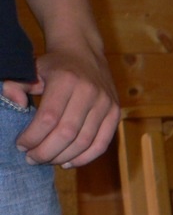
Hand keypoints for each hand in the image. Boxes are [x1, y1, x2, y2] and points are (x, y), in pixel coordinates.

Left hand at [9, 46, 117, 165]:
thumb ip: (16, 85)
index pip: (48, 118)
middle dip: (46, 151)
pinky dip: (85, 158)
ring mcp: (106, 103)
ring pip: (84, 141)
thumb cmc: (54, 65)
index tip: (21, 145)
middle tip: (31, 158)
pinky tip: (68, 162)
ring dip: (63, 157)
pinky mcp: (115, 113)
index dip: (33, 137)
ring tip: (46, 160)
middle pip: (67, 133)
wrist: (85, 51)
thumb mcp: (30, 69)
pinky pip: (102, 143)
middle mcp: (89, 92)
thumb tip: (17, 105)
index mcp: (66, 80)